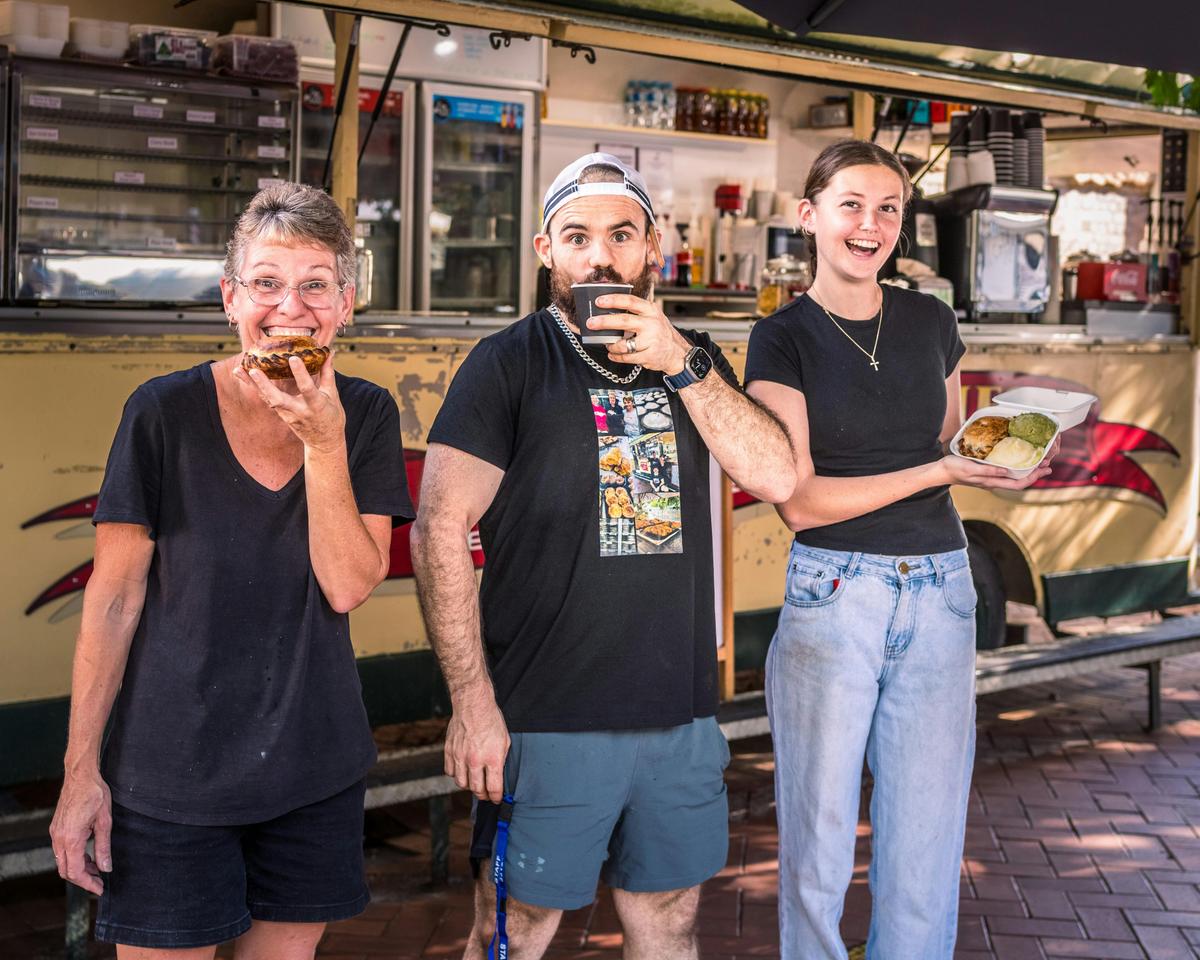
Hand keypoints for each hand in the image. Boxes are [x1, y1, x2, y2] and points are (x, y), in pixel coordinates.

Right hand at [50, 769, 111, 894]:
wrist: (81, 775)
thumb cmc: (95, 794)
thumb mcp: (105, 821)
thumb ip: (104, 846)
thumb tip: (106, 867)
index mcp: (71, 838)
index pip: (75, 871)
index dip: (88, 883)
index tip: (99, 889)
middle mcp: (59, 838)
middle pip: (66, 870)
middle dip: (82, 879)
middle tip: (99, 881)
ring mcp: (55, 834)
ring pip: (62, 862)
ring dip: (78, 869)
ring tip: (96, 868)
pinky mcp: (56, 829)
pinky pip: (61, 851)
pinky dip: (74, 858)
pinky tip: (88, 856)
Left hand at [233, 351, 346, 452]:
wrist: (324, 442)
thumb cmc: (331, 418)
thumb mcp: (333, 396)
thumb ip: (327, 374)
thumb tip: (328, 353)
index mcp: (316, 405)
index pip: (307, 388)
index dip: (301, 374)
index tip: (293, 358)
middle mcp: (299, 411)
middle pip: (278, 399)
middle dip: (265, 385)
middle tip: (254, 370)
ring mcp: (287, 414)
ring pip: (267, 399)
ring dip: (252, 385)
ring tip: (239, 369)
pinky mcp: (281, 414)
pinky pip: (266, 399)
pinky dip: (255, 387)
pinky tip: (244, 375)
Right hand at [444, 687, 509, 802]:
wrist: (473, 704)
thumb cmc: (491, 720)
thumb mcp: (505, 741)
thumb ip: (501, 760)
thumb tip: (499, 776)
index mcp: (492, 758)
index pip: (493, 788)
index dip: (496, 797)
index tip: (497, 798)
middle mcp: (475, 760)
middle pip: (477, 790)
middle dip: (484, 795)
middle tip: (487, 794)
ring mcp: (460, 756)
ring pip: (462, 784)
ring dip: (469, 787)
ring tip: (475, 784)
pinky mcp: (449, 751)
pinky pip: (450, 772)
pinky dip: (456, 775)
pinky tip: (463, 771)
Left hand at [587, 293, 691, 374]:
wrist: (678, 353)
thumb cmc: (661, 332)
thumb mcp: (653, 316)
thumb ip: (636, 311)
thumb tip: (609, 307)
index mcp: (651, 310)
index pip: (630, 301)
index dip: (613, 300)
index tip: (599, 301)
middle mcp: (652, 324)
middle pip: (624, 321)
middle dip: (604, 322)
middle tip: (591, 323)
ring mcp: (651, 341)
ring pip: (623, 344)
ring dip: (611, 345)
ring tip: (607, 345)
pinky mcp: (649, 356)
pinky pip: (626, 357)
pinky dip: (616, 356)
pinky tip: (612, 354)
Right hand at [940, 452, 1051, 489]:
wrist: (941, 471)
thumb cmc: (955, 468)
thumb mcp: (971, 468)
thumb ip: (989, 471)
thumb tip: (1007, 471)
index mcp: (992, 482)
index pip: (1018, 484)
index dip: (1033, 477)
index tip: (1045, 469)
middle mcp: (994, 482)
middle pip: (1020, 482)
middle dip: (1035, 474)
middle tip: (1047, 464)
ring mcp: (991, 478)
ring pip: (1014, 478)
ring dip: (1027, 471)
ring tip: (1038, 462)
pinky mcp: (987, 473)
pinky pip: (1007, 472)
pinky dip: (1016, 468)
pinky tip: (1018, 461)